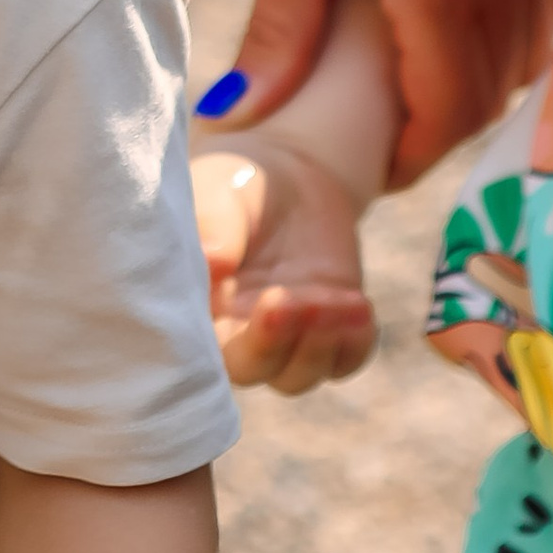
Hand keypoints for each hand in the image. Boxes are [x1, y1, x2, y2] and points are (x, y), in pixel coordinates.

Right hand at [191, 135, 374, 391]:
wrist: (286, 176)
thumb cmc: (235, 183)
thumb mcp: (216, 192)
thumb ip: (211, 226)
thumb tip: (211, 262)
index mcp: (193, 306)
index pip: (198, 351)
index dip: (227, 340)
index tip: (264, 300)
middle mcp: (233, 332)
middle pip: (252, 369)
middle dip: (278, 344)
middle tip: (303, 299)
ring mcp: (283, 337)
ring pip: (298, 375)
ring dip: (321, 345)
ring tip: (341, 299)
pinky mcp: (327, 330)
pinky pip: (344, 361)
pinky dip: (354, 343)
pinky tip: (359, 304)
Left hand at [234, 0, 548, 186]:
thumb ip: (282, 24)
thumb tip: (242, 113)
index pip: (446, 103)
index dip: (413, 152)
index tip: (374, 170)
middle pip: (494, 86)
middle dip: (444, 128)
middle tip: (387, 142)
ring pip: (527, 46)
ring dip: (479, 82)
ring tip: (414, 93)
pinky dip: (507, 32)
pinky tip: (454, 32)